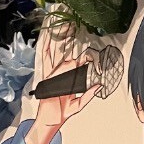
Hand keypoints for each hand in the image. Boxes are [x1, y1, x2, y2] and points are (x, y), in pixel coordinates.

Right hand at [25, 13, 100, 143]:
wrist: (52, 119)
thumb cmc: (64, 111)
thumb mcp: (79, 104)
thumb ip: (88, 95)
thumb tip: (98, 86)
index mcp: (72, 76)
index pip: (81, 61)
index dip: (88, 57)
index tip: (94, 55)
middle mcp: (63, 72)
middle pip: (68, 52)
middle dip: (70, 39)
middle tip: (73, 24)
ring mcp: (54, 72)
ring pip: (57, 51)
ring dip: (59, 38)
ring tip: (61, 24)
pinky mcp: (47, 75)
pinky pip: (44, 59)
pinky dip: (44, 48)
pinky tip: (45, 37)